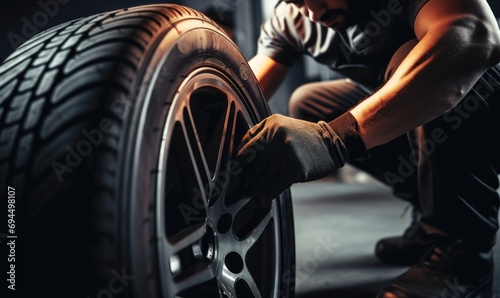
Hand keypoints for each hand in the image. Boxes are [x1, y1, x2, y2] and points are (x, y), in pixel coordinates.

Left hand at [236, 113, 365, 200]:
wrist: (330, 143)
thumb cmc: (301, 136)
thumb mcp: (279, 125)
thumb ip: (259, 134)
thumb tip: (239, 154)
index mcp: (271, 126)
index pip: (248, 148)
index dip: (239, 163)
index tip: (236, 172)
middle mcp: (278, 139)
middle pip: (255, 165)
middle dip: (248, 179)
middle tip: (245, 186)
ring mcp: (287, 154)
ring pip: (264, 178)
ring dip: (257, 189)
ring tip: (253, 194)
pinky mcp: (295, 169)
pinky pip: (276, 185)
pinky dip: (270, 193)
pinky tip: (267, 196)